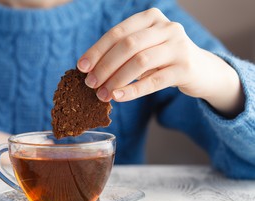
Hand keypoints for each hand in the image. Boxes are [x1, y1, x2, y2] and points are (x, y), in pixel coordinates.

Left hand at [77, 8, 243, 117]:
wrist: (202, 70)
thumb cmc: (163, 59)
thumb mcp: (144, 48)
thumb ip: (122, 52)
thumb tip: (88, 69)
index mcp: (151, 18)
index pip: (118, 33)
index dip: (97, 50)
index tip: (81, 67)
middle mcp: (167, 27)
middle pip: (127, 46)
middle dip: (104, 66)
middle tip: (90, 83)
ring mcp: (179, 46)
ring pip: (140, 62)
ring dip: (116, 80)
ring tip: (102, 94)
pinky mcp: (185, 68)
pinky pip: (153, 81)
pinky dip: (132, 90)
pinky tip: (118, 98)